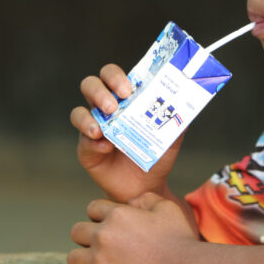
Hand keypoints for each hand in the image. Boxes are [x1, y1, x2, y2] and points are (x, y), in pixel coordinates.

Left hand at [67, 192, 199, 263]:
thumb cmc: (178, 238)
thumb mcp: (166, 207)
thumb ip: (145, 198)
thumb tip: (131, 202)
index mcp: (116, 214)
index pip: (92, 208)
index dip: (100, 215)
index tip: (110, 224)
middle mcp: (103, 235)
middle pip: (76, 232)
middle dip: (87, 236)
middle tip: (102, 244)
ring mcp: (100, 261)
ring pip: (74, 259)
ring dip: (85, 260)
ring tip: (99, 263)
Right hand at [70, 64, 184, 201]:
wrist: (147, 187)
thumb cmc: (157, 155)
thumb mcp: (171, 137)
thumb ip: (177, 119)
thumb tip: (185, 103)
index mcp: (124, 99)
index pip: (112, 75)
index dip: (115, 77)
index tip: (128, 89)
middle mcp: (105, 109)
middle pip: (90, 85)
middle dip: (99, 91)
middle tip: (113, 105)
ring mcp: (93, 127)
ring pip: (78, 112)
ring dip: (88, 117)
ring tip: (101, 129)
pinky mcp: (86, 148)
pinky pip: (83, 140)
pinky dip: (92, 142)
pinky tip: (106, 147)